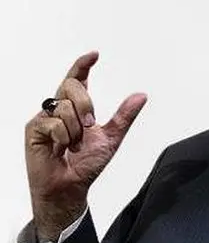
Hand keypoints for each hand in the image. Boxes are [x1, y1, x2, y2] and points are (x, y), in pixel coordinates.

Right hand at [25, 51, 146, 241]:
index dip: (83, 65)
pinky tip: (60, 149)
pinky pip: (53, 124)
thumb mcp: (112, 137)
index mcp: (75, 107)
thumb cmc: (86, 163)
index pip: (77, 79)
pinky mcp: (34, 130)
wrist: (71, 186)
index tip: (94, 55)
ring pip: (64, 106)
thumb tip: (141, 96)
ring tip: (73, 145)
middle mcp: (58, 108)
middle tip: (91, 125)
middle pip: (71, 86)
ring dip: (76, 129)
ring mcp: (44, 118)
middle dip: (86, 104)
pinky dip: (63, 138)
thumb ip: (124, 116)